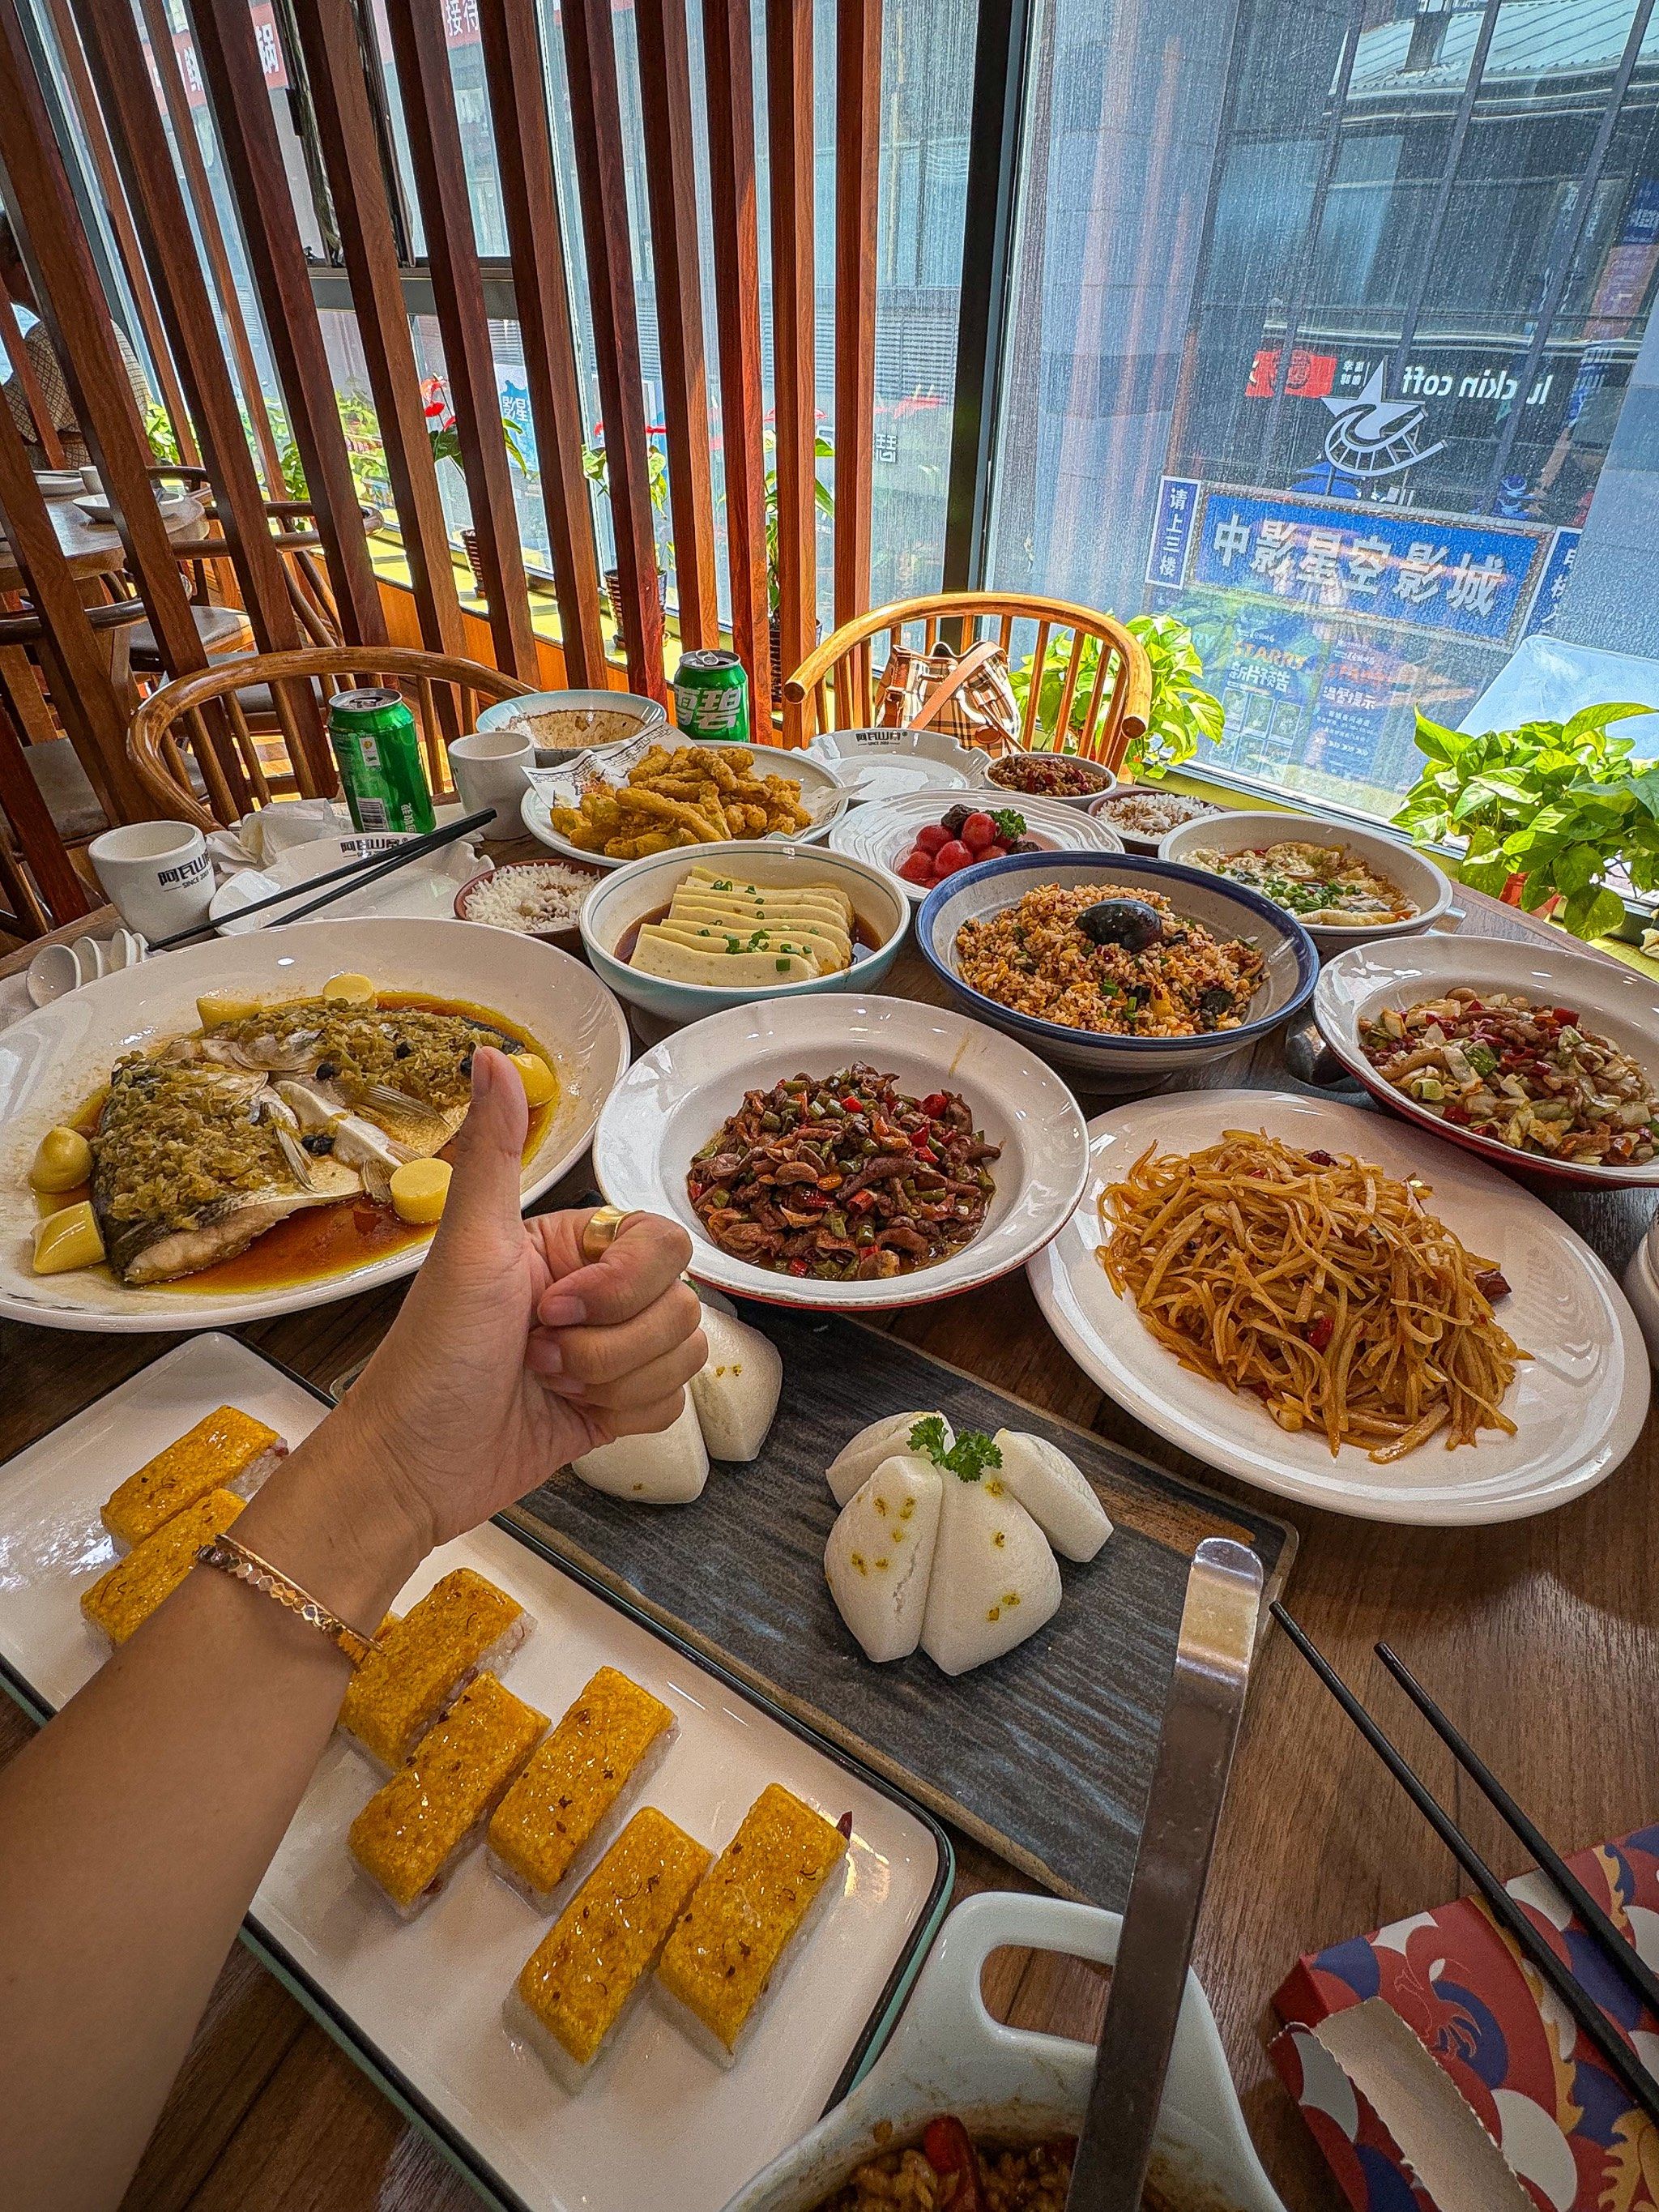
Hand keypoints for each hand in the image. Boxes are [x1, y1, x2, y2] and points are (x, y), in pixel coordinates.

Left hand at [336, 1048, 704, 1556]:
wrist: (414, 1469)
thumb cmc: (430, 1358)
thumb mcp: (467, 1248)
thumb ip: (494, 1151)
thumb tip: (494, 1057)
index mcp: (565, 1244)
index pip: (662, 1243)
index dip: (622, 1285)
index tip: (556, 1307)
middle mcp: (593, 1291)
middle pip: (682, 1302)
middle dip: (614, 1343)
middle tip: (540, 1352)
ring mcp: (608, 1350)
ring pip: (684, 1354)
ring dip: (614, 1380)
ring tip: (547, 1382)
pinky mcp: (614, 1406)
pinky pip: (673, 1402)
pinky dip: (626, 1415)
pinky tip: (571, 1414)